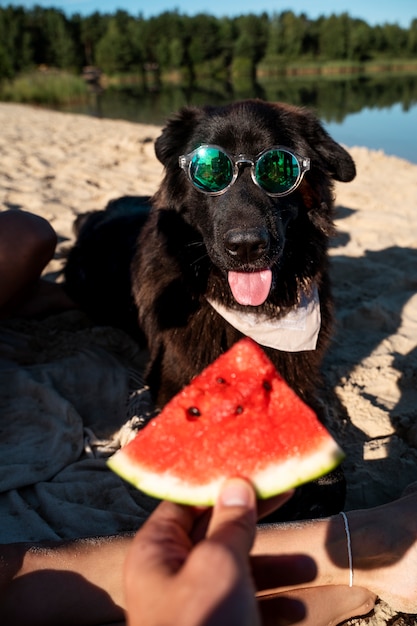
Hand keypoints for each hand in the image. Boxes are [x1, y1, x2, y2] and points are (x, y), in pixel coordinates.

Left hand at [124, 479, 310, 625]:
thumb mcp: (218, 564)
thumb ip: (229, 523)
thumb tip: (236, 483)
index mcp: (157, 551)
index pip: (186, 501)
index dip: (217, 482)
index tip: (250, 466)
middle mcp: (171, 575)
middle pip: (216, 534)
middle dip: (254, 523)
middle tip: (287, 496)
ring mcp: (194, 605)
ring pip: (236, 572)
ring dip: (273, 568)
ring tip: (307, 564)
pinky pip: (245, 607)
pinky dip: (272, 605)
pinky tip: (297, 609)